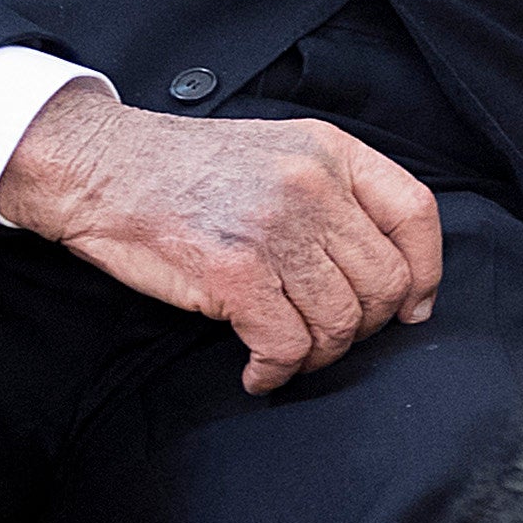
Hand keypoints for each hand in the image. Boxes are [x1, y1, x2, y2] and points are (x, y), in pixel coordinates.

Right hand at [0, 84, 444, 394]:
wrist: (96, 167)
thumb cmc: (184, 171)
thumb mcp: (278, 153)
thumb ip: (335, 195)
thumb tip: (389, 269)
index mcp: (330, 152)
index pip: (416, 214)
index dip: (426, 272)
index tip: (412, 308)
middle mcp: (312, 186)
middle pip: (384, 281)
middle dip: (363, 326)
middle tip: (326, 336)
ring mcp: (274, 228)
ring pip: (339, 321)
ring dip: (317, 355)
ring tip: (287, 354)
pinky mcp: (233, 271)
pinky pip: (286, 344)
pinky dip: (276, 371)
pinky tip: (257, 370)